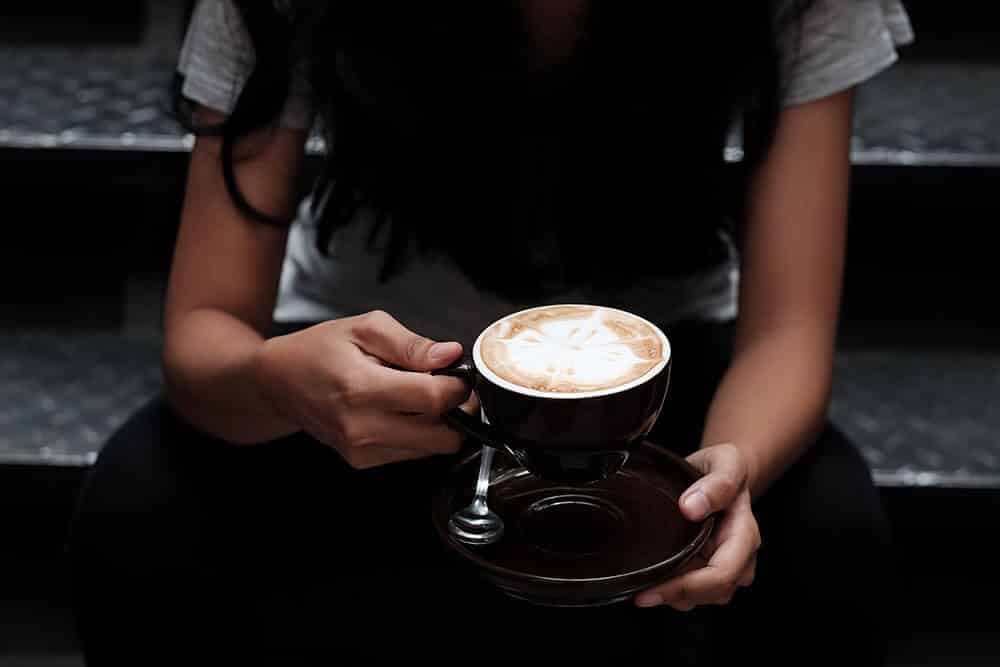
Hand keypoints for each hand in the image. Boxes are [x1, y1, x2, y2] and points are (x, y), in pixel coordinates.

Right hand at [254, 310, 475, 468]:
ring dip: (438, 424)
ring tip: (417, 396)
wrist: (279, 382)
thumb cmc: (319, 350)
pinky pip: (412, 454)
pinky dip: (419, 434)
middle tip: (449, 388)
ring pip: (431, 449)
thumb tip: (449, 355)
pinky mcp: (363, 461)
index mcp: (362, 388)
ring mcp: (362, 449)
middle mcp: (362, 427)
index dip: (458, 387)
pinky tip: (402, 411)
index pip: (433, 399)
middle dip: (456, 411)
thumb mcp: (365, 328)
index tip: (459, 374)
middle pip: (442, 437)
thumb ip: (411, 344)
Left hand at [635, 443, 760, 609]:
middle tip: (640, 594)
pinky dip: (675, 590)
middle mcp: (741, 555)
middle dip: (676, 595)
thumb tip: (692, 508)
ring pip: (704, 597)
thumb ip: (716, 483)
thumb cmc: (723, 468)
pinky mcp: (710, 568)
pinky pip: (696, 591)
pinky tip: (655, 580)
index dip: (689, 586)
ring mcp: (727, 565)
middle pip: (714, 591)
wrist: (721, 473)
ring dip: (675, 596)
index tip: (654, 588)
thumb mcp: (725, 461)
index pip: (723, 572)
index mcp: (745, 532)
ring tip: (646, 586)